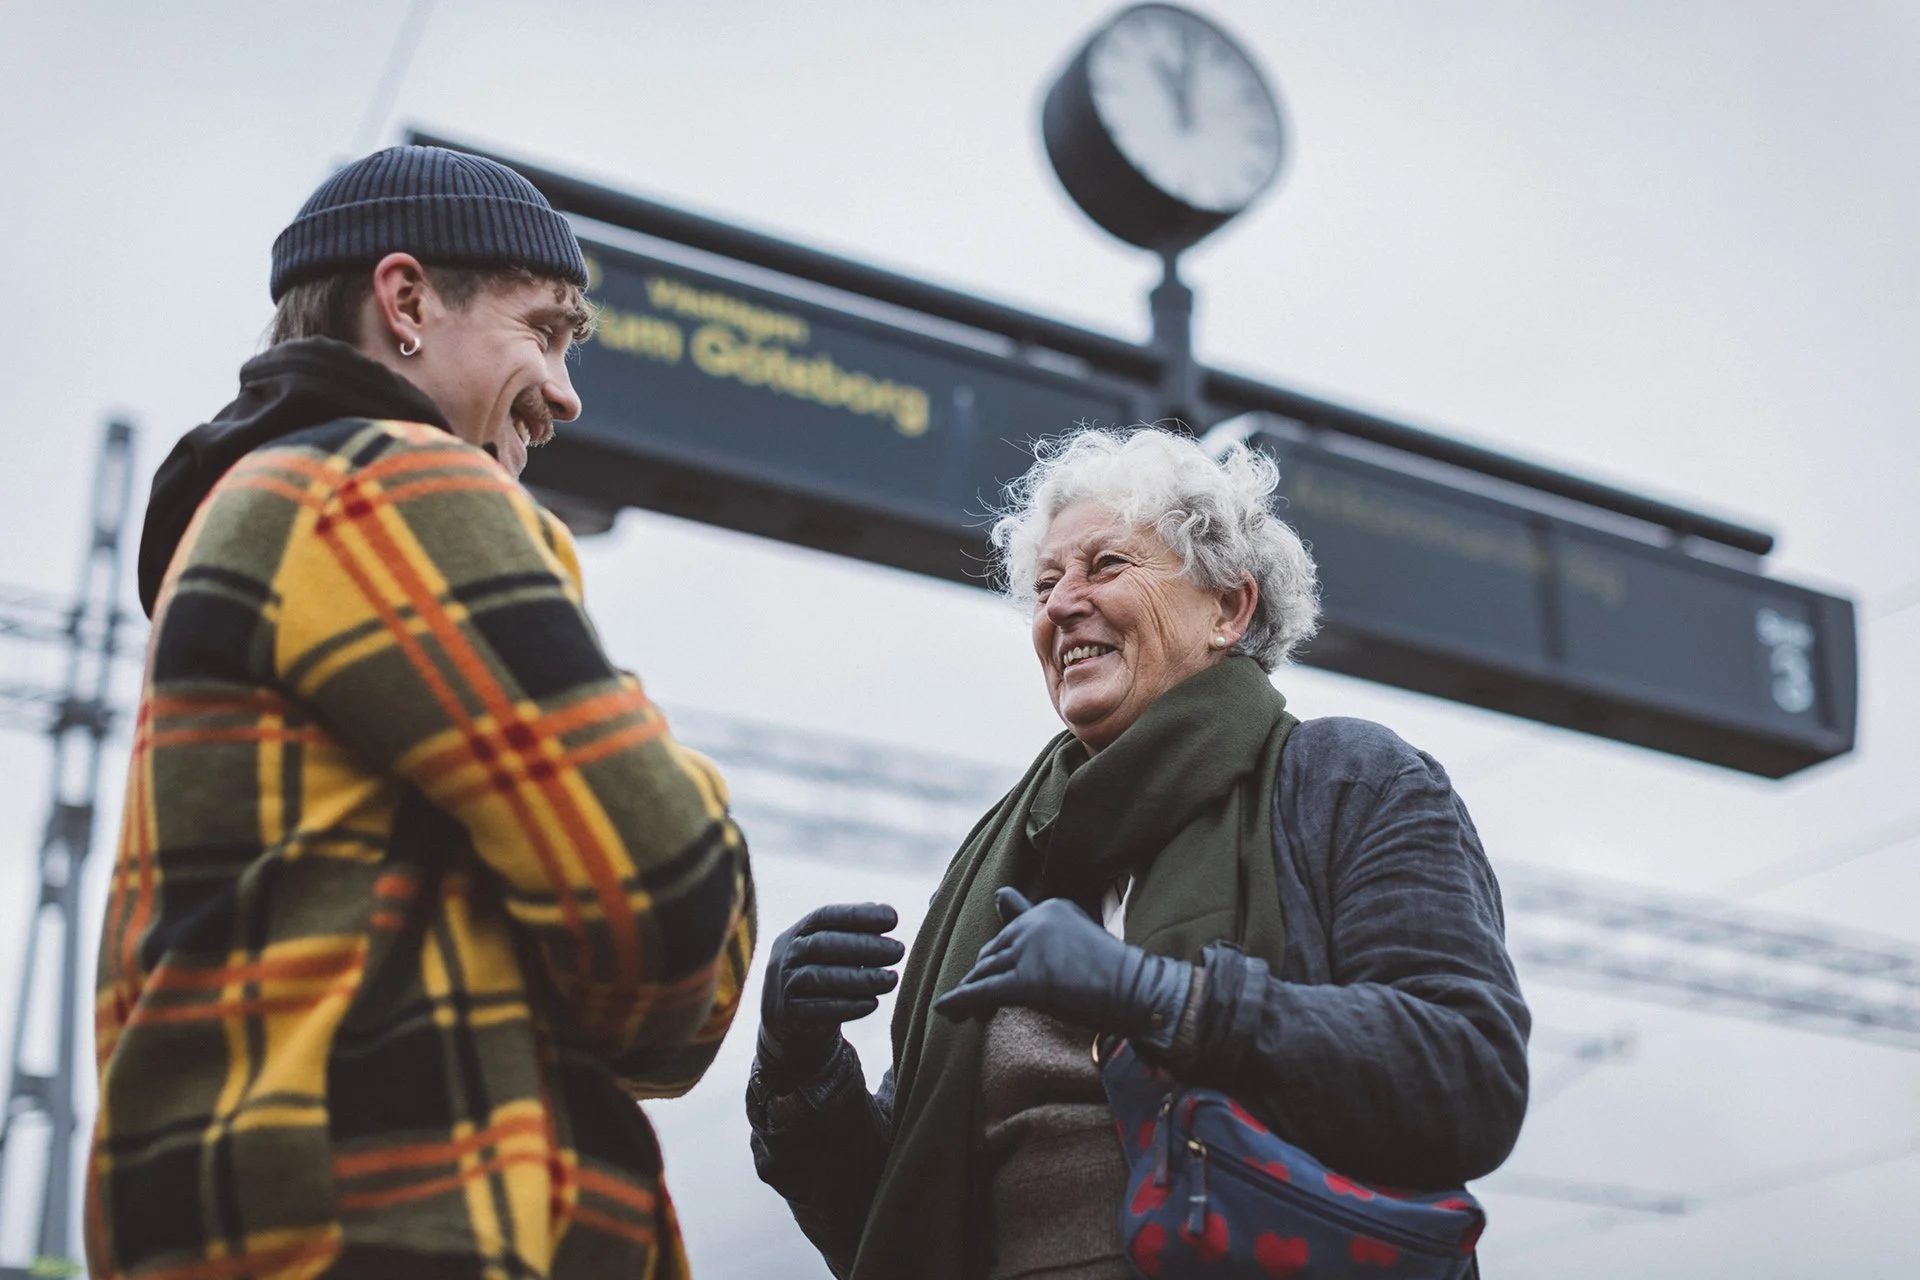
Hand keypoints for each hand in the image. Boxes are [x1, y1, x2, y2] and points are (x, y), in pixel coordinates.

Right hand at [757, 902, 904, 1087]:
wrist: (787, 1023)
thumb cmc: (819, 975)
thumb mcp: (828, 950)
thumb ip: (853, 931)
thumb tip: (885, 911)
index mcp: (797, 932)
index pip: (825, 915)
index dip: (858, 915)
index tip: (892, 918)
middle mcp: (786, 955)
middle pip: (822, 945)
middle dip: (863, 946)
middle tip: (898, 950)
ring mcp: (784, 985)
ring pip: (820, 978)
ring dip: (860, 978)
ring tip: (891, 979)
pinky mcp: (787, 1015)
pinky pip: (818, 1009)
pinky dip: (847, 1006)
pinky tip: (872, 1003)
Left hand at [933, 888, 1190, 1048]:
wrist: (1138, 992)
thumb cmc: (1113, 971)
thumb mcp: (1073, 934)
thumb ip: (1034, 916)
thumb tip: (999, 894)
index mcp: (1048, 908)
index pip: (1008, 934)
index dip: (997, 960)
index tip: (992, 975)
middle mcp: (1035, 923)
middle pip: (992, 955)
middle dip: (983, 979)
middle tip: (980, 1008)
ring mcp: (1030, 950)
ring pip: (985, 974)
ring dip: (971, 995)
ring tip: (966, 1016)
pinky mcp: (1026, 981)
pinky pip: (983, 992)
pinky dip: (959, 1002)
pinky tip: (945, 1010)